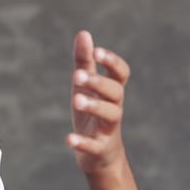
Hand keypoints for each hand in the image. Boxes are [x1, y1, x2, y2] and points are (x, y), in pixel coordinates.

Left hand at [67, 30, 129, 173]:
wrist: (100, 156)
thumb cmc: (93, 116)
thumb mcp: (85, 88)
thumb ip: (84, 63)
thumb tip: (84, 34)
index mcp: (111, 93)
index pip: (121, 74)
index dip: (112, 62)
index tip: (98, 52)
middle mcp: (114, 108)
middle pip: (115, 92)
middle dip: (99, 83)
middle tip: (77, 76)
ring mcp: (108, 129)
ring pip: (110, 115)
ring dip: (94, 106)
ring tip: (76, 100)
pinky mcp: (99, 149)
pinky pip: (94, 145)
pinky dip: (82, 142)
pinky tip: (68, 139)